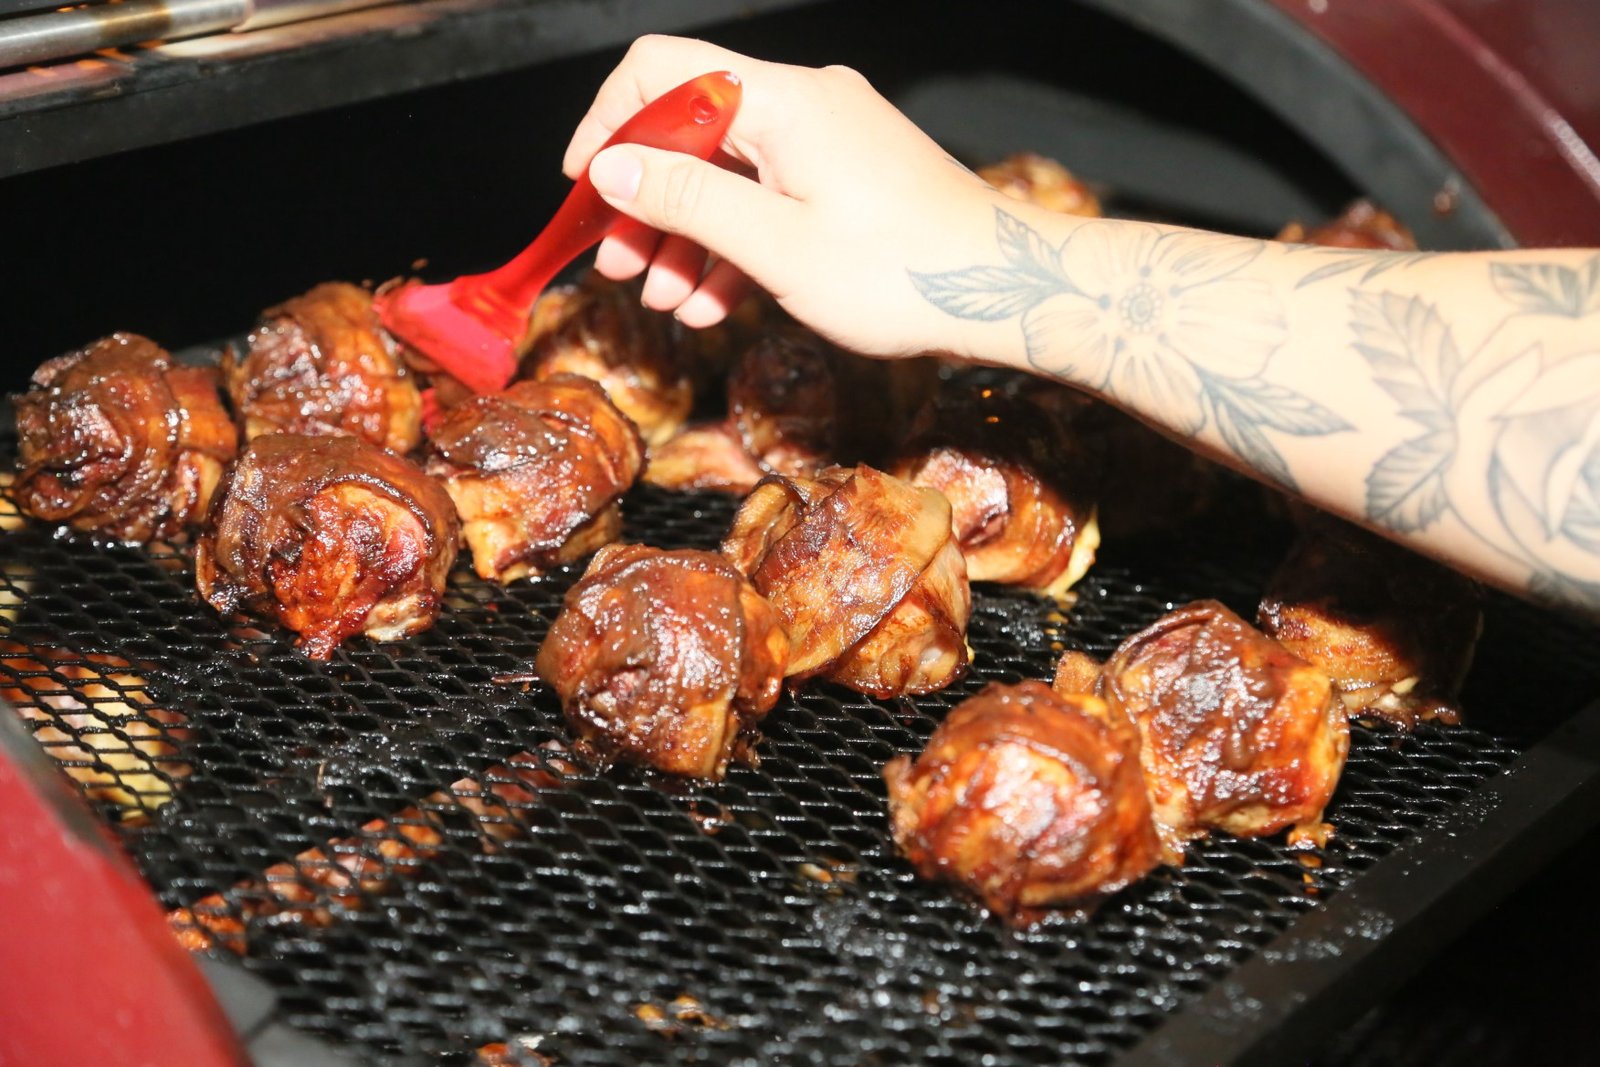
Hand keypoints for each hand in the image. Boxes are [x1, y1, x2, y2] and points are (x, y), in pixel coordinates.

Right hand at [562, 35, 1004, 358]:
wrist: (1003, 292)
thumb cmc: (905, 272)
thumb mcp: (776, 246)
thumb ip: (684, 201)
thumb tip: (609, 168)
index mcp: (783, 102)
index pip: (663, 72)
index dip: (609, 123)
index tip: (581, 186)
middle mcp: (805, 105)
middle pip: (691, 132)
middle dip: (646, 203)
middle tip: (618, 268)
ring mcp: (827, 141)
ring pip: (728, 175)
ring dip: (688, 238)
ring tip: (666, 301)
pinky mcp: (845, 177)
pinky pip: (769, 198)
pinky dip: (736, 245)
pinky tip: (712, 302)